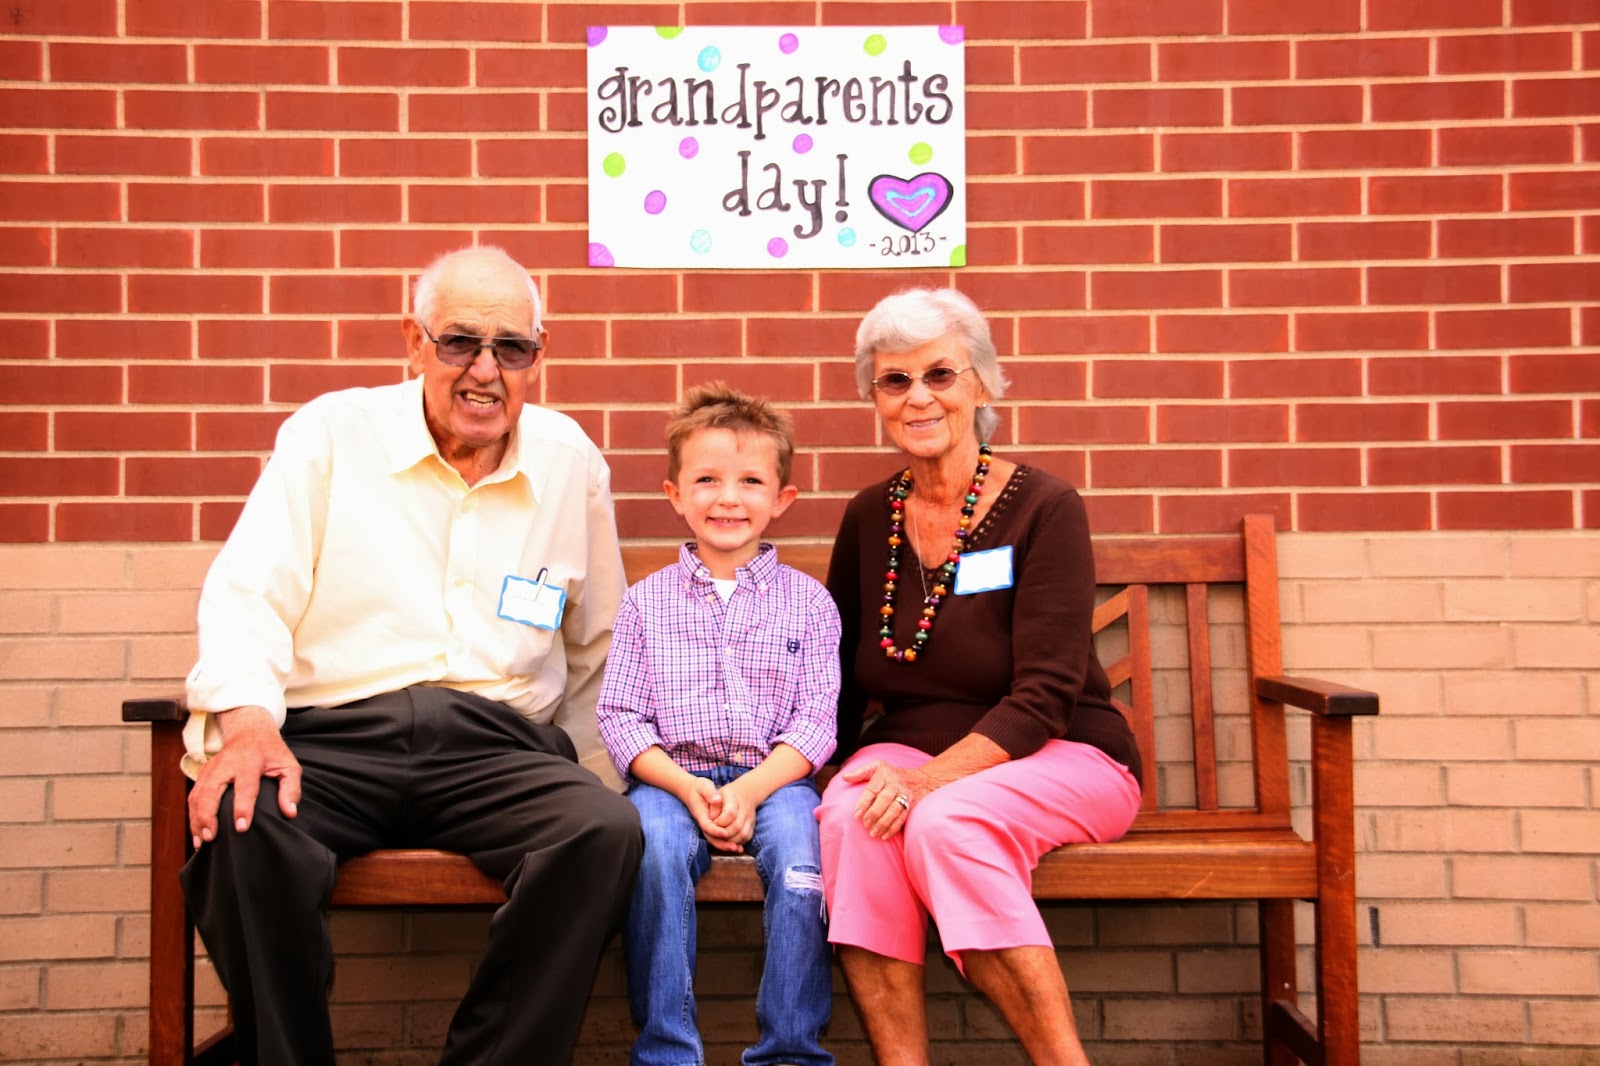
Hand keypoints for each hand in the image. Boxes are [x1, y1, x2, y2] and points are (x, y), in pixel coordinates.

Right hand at [187, 706, 301, 848]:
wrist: (248, 730)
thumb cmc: (271, 752)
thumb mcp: (288, 765)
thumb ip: (291, 788)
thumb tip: (290, 812)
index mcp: (249, 762)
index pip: (245, 787)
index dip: (242, 808)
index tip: (241, 828)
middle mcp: (225, 765)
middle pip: (211, 790)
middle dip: (208, 815)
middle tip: (211, 838)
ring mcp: (210, 769)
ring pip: (197, 795)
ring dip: (196, 819)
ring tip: (201, 842)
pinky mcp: (202, 774)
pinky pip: (193, 797)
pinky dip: (192, 816)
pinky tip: (197, 833)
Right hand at [683, 778, 742, 853]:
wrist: (692, 790)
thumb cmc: (699, 787)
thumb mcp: (703, 786)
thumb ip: (709, 793)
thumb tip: (717, 799)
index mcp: (701, 814)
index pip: (707, 826)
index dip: (716, 831)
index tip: (725, 833)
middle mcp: (705, 822)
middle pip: (712, 837)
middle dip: (723, 844)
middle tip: (735, 847)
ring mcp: (709, 825)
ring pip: (716, 840)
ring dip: (727, 846)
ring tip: (739, 849)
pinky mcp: (713, 826)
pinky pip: (720, 838)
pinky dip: (729, 842)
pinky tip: (739, 845)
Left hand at [708, 778, 757, 849]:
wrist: (744, 794)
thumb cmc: (723, 796)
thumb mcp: (714, 794)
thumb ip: (712, 805)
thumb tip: (711, 818)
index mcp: (733, 798)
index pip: (730, 813)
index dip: (720, 822)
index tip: (712, 823)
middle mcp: (745, 808)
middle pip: (737, 826)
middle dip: (724, 834)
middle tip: (715, 835)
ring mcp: (750, 817)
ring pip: (743, 834)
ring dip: (730, 841)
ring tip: (721, 839)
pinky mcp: (752, 825)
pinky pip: (747, 837)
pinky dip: (737, 842)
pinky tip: (729, 841)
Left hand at [843, 760, 931, 839]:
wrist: (922, 779)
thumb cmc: (892, 774)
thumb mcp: (877, 766)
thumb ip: (860, 772)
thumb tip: (844, 777)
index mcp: (884, 774)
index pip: (873, 789)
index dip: (864, 802)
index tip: (856, 815)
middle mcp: (895, 784)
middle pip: (885, 799)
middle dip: (874, 813)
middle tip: (865, 825)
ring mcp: (905, 795)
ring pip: (895, 810)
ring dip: (884, 823)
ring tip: (873, 833)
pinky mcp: (911, 805)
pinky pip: (903, 818)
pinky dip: (894, 828)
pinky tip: (884, 835)